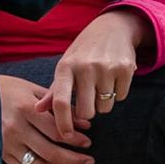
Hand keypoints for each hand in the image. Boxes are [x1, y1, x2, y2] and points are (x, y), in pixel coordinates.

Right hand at [0, 73, 93, 163]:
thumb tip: (85, 124)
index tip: (88, 143)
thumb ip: (59, 107)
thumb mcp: (34, 90)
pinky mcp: (1, 154)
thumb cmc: (9, 89)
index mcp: (25, 108)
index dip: (76, 140)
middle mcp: (15, 128)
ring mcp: (6, 144)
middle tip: (88, 161)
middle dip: (74, 160)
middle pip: (50, 152)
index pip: (57, 131)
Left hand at [37, 10, 150, 140]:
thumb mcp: (66, 65)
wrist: (114, 27)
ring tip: (102, 84)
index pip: (61, 102)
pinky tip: (114, 78)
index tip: (65, 136)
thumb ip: (53, 90)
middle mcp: (85, 67)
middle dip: (89, 112)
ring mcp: (107, 68)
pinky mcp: (126, 68)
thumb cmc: (85, 51)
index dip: (62, 123)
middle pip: (87, 112)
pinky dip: (118, 93)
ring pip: (105, 107)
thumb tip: (38, 110)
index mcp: (66, 67)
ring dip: (104, 103)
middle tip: (89, 99)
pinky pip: (122, 97)